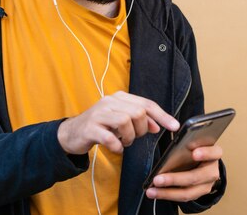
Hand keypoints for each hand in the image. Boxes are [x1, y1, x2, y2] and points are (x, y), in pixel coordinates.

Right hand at [57, 91, 179, 154]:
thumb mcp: (121, 120)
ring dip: (129, 138)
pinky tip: (116, 148)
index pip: (146, 104)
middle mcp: (109, 101)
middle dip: (141, 130)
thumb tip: (157, 126)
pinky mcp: (90, 128)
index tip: (175, 127)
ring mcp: (99, 113)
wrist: (72, 133)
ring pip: (125, 122)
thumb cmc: (101, 126)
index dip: (162, 115)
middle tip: (133, 137)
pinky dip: (117, 146)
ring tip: (124, 142)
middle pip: (138, 113)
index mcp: (120, 97)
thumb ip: (139, 120)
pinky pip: (110, 138)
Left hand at [145, 145, 221, 201]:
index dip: (205, 153)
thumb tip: (173, 141)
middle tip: (158, 179)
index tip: (194, 153)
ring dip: (167, 192)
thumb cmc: (197, 148)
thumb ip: (187, 142)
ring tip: (152, 190)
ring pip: (188, 192)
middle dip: (175, 179)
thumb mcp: (196, 142)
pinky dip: (167, 195)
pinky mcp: (198, 193)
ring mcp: (206, 185)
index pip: (214, 152)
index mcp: (214, 154)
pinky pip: (183, 197)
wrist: (205, 163)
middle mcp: (212, 171)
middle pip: (196, 177)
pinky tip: (155, 192)